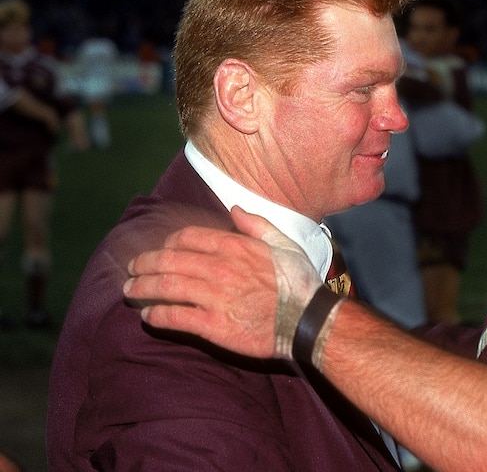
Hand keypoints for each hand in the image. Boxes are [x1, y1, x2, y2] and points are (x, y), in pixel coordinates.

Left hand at [125, 206, 321, 357]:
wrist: (307, 320)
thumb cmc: (299, 282)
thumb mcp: (284, 243)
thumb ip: (257, 225)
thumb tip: (235, 209)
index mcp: (234, 246)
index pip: (187, 238)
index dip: (168, 243)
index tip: (161, 250)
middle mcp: (219, 268)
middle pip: (168, 261)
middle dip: (143, 264)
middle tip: (132, 270)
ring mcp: (214, 297)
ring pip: (165, 287)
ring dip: (141, 288)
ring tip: (130, 292)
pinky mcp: (212, 325)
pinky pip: (175, 317)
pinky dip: (156, 315)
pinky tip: (148, 316)